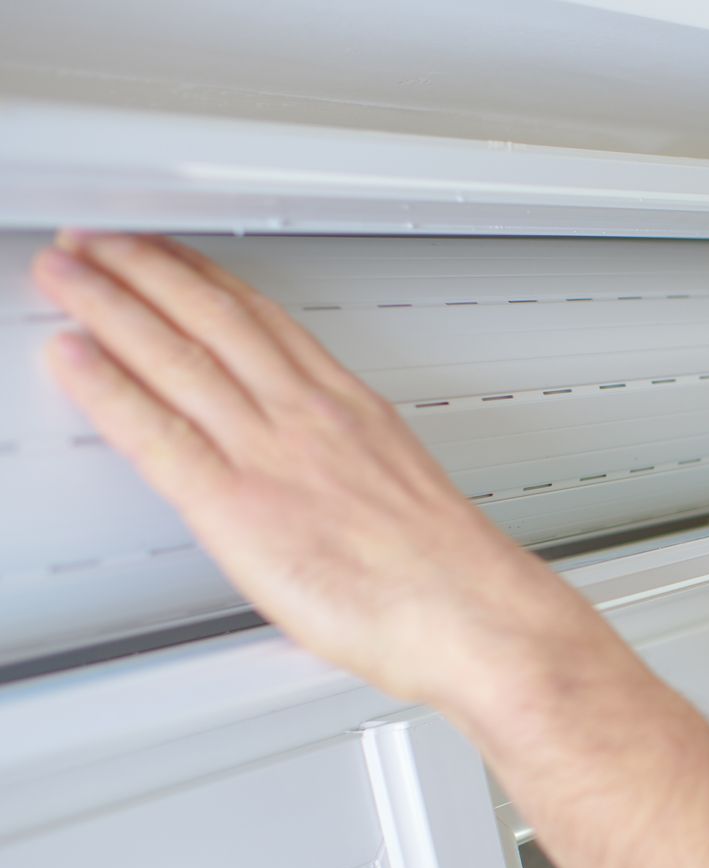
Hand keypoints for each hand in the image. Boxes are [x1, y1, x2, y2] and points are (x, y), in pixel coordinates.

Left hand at [31, 233, 625, 709]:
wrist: (472, 616)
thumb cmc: (451, 580)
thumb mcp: (408, 498)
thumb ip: (353, 476)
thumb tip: (330, 491)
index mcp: (353, 412)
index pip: (265, 322)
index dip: (207, 279)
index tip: (172, 256)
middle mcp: (309, 418)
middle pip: (213, 319)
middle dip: (145, 270)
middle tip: (96, 242)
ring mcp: (272, 456)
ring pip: (177, 355)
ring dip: (110, 303)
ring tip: (67, 272)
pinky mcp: (238, 506)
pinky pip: (157, 433)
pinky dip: (107, 386)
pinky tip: (72, 357)